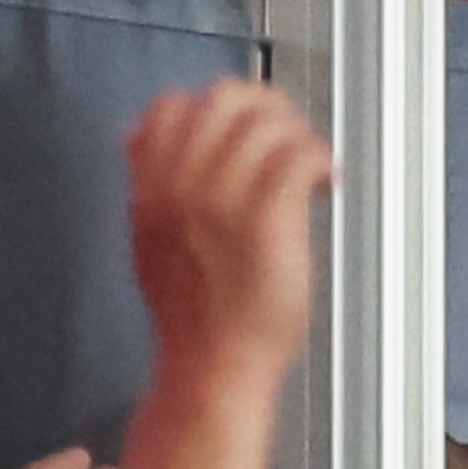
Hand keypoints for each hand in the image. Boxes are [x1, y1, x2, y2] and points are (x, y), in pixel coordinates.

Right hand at [126, 80, 330, 380]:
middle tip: (288, 136)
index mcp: (151, 190)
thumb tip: (142, 137)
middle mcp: (182, 188)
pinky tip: (325, 182)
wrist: (214, 367)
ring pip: (266, 124)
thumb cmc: (194, 316)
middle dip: (266, 109)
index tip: (243, 127)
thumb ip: (150, 186)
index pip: (171, 107)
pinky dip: (319, 159)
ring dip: (298, 136)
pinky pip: (298, 157)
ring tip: (309, 165)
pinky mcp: (266, 223)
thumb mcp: (150, 240)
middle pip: (224, 101)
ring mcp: (223, 203)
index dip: (214, 106)